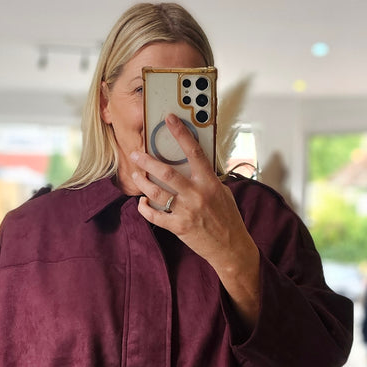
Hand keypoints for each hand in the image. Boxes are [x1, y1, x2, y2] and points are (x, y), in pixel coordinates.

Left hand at [130, 116, 260, 327]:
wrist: (231, 247)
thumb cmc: (228, 218)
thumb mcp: (222, 193)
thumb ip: (207, 179)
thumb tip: (193, 164)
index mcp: (209, 183)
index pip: (194, 152)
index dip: (180, 133)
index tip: (169, 119)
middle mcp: (197, 195)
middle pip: (166, 172)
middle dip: (147, 161)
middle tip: (136, 154)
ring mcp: (186, 211)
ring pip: (156, 192)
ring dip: (142, 182)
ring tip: (136, 175)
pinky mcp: (178, 227)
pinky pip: (154, 215)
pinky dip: (144, 208)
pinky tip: (142, 203)